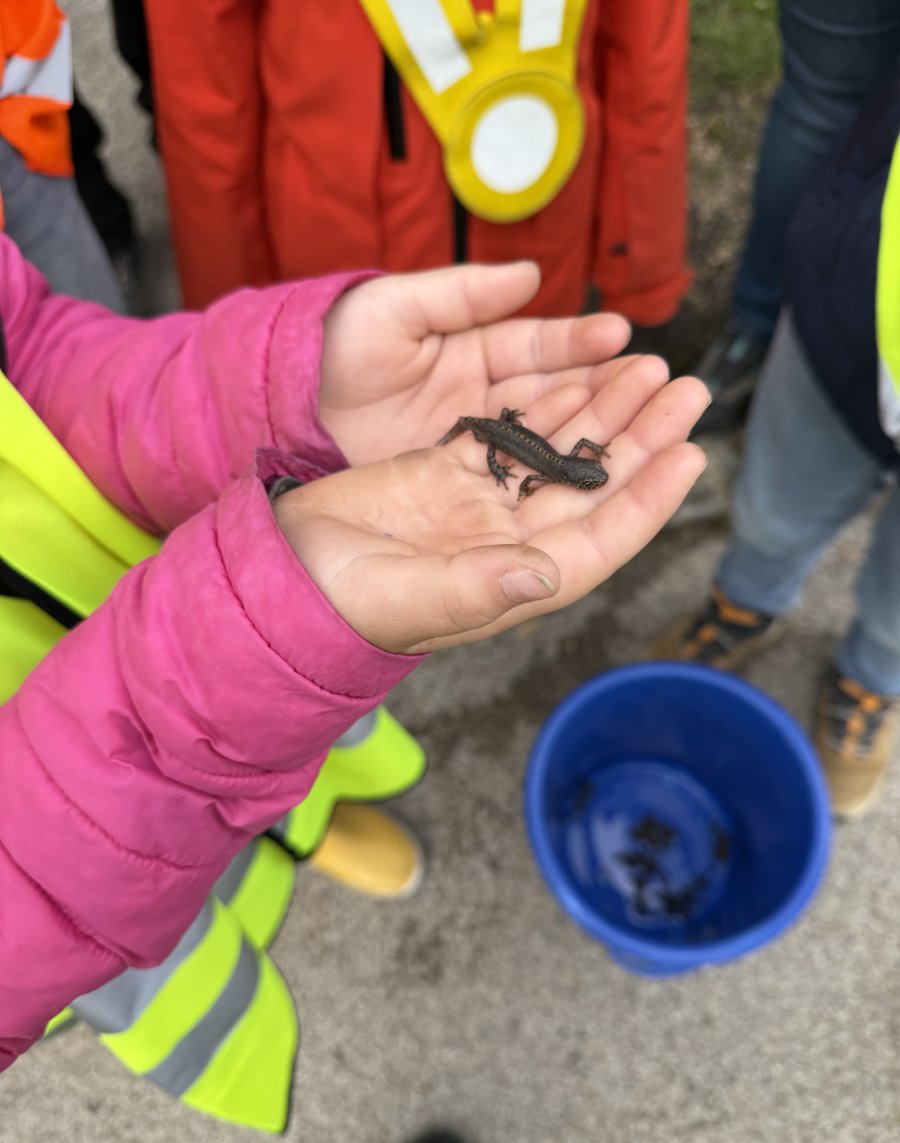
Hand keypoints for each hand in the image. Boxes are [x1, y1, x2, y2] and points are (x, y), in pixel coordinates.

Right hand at [275, 358, 707, 652]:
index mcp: (510, 582)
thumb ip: (475, 588)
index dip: (647, 499)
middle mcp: (508, 545)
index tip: (688, 453)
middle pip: (592, 488)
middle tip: (685, 388)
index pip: (599, 539)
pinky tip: (577, 372)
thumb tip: (544, 577)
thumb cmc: (337, 600)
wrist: (282, 572)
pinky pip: (511, 435)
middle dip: (640, 439)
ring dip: (602, 412)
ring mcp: (480, 508)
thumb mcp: (404, 598)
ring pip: (558, 454)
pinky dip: (545, 404)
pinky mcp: (449, 475)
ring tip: (645, 366)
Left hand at [318, 262, 632, 465]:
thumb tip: (530, 275)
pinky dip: (551, 477)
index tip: (619, 337)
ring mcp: (477, 443)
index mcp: (475, 348)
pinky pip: (515, 480)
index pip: (539, 345)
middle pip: (558, 393)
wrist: (286, 411)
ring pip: (548, 439)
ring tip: (647, 429)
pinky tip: (589, 480)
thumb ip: (459, 293)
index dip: (578, 342)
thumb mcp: (392, 311)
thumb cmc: (335, 350)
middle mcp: (487, 397)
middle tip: (659, 386)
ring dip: (594, 434)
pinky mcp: (459, 483)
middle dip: (609, 391)